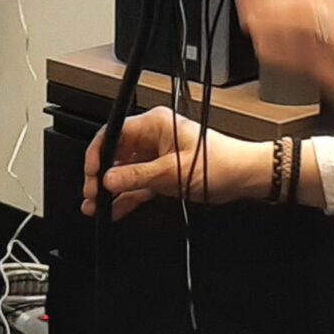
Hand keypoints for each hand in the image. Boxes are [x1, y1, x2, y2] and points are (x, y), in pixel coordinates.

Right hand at [82, 107, 271, 219]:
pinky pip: (137, 184)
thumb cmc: (220, 162)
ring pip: (124, 172)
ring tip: (96, 206)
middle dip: (101, 176)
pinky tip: (114, 210)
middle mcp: (153, 137)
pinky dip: (126, 197)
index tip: (90, 174)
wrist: (243, 176)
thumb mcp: (173, 171)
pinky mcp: (162, 173)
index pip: (113, 133)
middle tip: (92, 194)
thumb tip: (109, 180)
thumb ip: (137, 176)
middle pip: (115, 154)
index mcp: (154, 124)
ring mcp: (156, 156)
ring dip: (111, 190)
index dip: (97, 154)